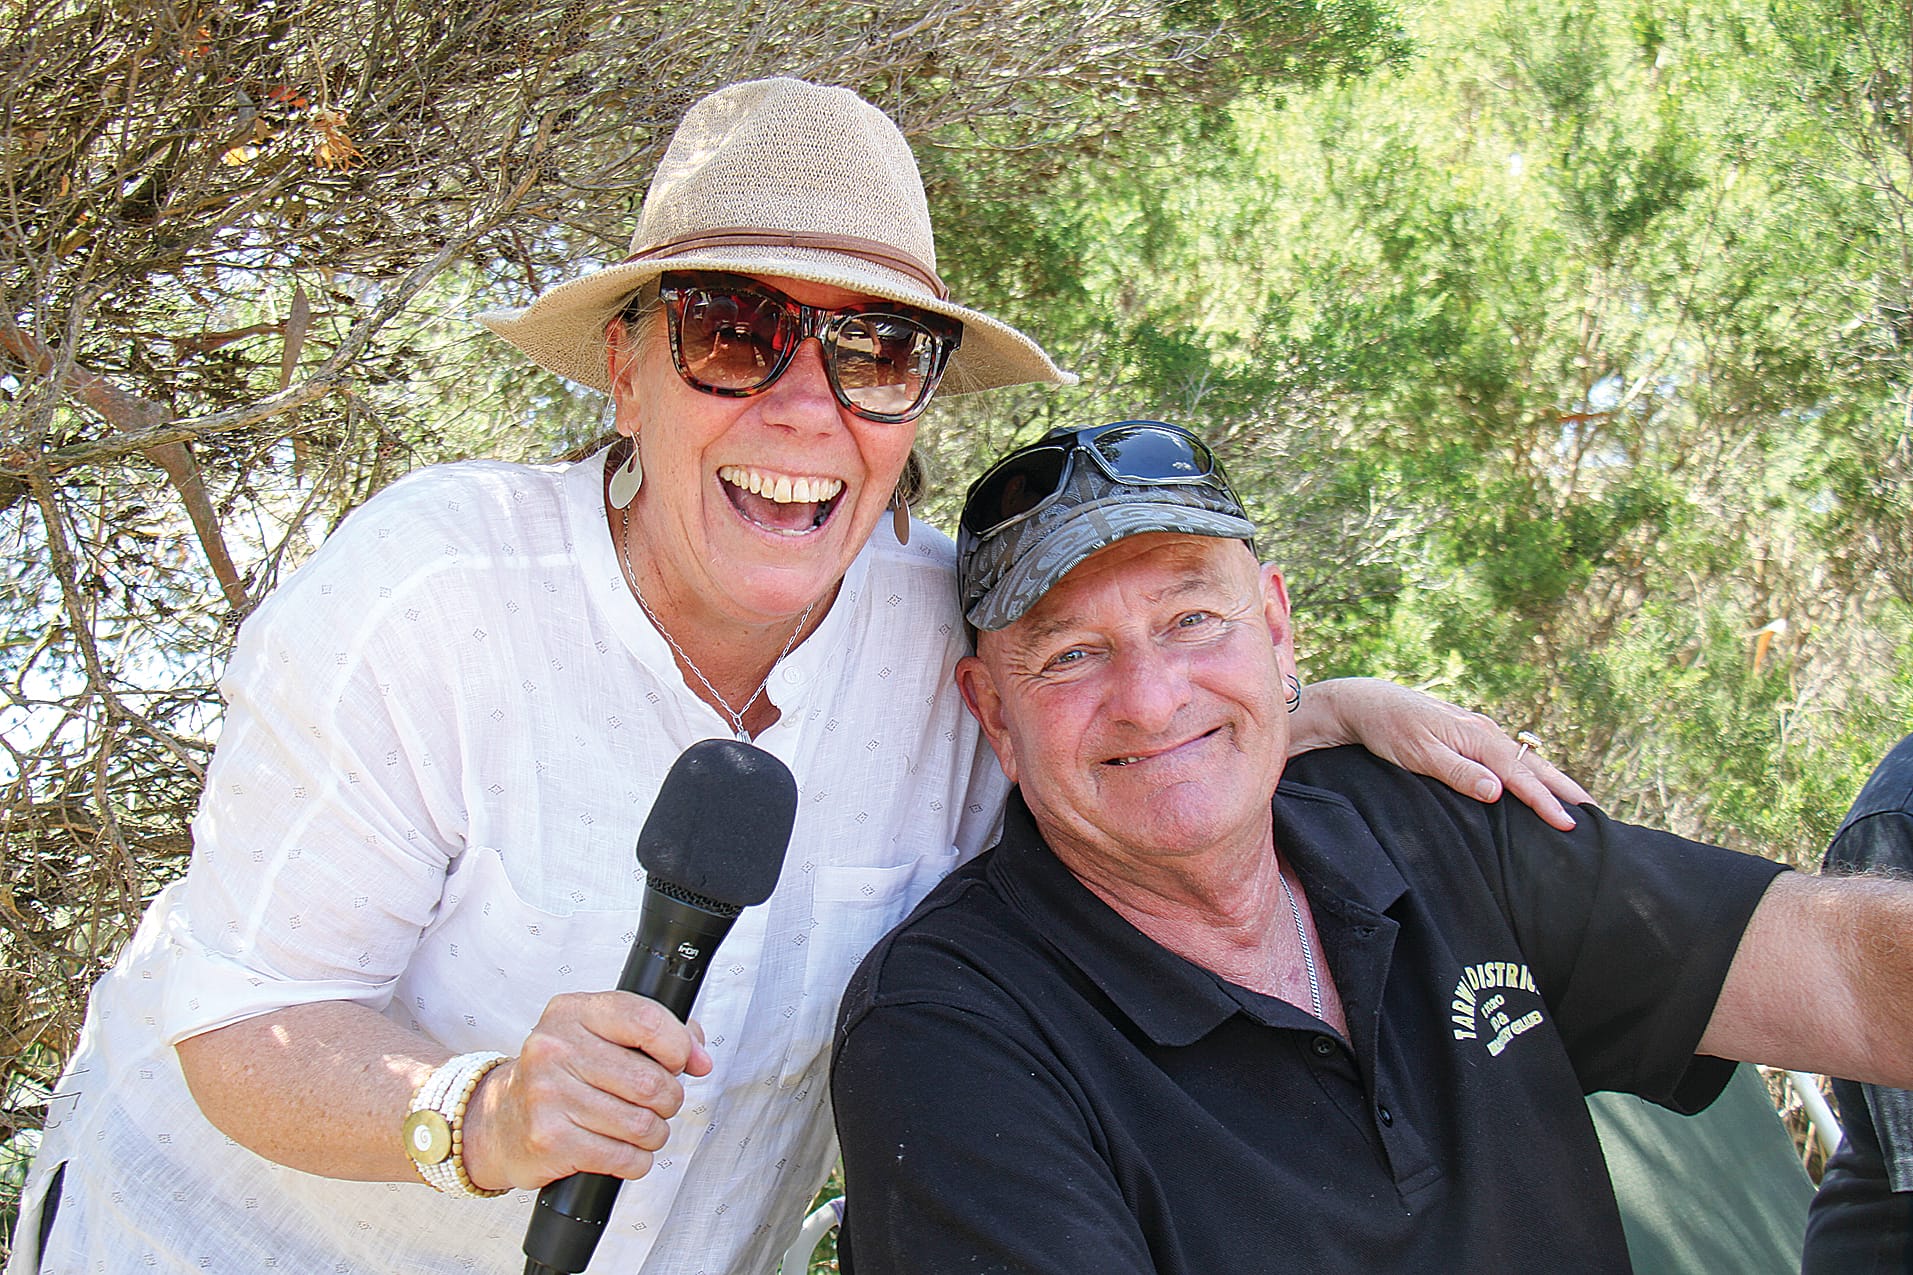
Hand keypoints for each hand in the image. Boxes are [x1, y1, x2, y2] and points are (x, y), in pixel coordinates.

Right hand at [460, 990, 713, 1191]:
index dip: (678, 1045)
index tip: (684, 1061)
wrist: (500, 1121)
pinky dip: (636, 1161)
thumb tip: (700, 1057)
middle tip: (660, 1103)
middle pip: (650, 1081)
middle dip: (670, 1099)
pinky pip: (622, 1157)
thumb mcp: (601, 1036)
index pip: (644, 1019)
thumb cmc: (564, 1076)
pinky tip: (623, 1151)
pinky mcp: (549, 1139)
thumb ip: (659, 1032)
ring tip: (641, 1128)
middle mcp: (554, 1048)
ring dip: (654, 1133)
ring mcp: (548, 1095)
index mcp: (572, 1012)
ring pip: (642, 1124)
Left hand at [1293, 677, 1592, 830]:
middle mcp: (1485, 732)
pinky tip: (1537, 782)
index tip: (1568, 824)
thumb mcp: (1419, 755)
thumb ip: (1458, 773)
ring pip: (1525, 759)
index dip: (1545, 802)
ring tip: (1577, 800)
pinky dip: (1531, 770)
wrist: (1369, 703)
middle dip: (1564, 788)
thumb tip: (1498, 791)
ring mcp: (1480, 732)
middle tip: (1595, 813)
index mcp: (1477, 737)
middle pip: (1533, 764)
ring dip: (1552, 779)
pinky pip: (1510, 756)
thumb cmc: (1391, 730)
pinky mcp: (1472, 735)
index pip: (1519, 776)